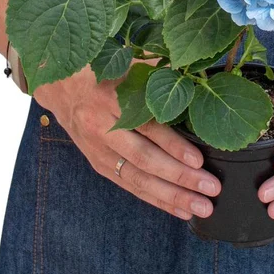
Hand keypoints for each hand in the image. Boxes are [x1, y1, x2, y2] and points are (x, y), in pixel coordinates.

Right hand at [34, 64, 220, 219]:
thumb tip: (197, 78)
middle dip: (180, 177)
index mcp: (112, 98)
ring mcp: (99, 151)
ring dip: (171, 196)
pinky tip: (180, 208)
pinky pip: (130, 186)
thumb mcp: (129, 64)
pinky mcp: (99, 165)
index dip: (173, 145)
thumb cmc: (105, 72)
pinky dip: (156, 199)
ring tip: (202, 207)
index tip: (199, 160)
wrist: (63, 87)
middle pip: (144, 158)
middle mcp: (103, 128)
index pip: (147, 126)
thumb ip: (160, 72)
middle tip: (210, 188)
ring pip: (138, 178)